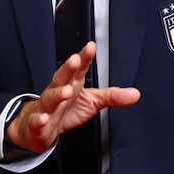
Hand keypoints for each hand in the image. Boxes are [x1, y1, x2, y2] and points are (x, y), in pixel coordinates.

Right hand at [6, 42, 139, 152]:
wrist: (40, 127)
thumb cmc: (67, 109)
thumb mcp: (93, 101)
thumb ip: (112, 96)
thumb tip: (135, 94)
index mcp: (72, 83)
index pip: (79, 68)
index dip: (85, 57)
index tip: (91, 46)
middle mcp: (58, 91)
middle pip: (62, 77)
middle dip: (68, 68)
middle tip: (75, 60)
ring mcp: (47, 107)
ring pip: (50, 98)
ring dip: (57, 94)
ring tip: (65, 92)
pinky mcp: (38, 124)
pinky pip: (37, 121)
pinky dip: (39, 120)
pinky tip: (44, 119)